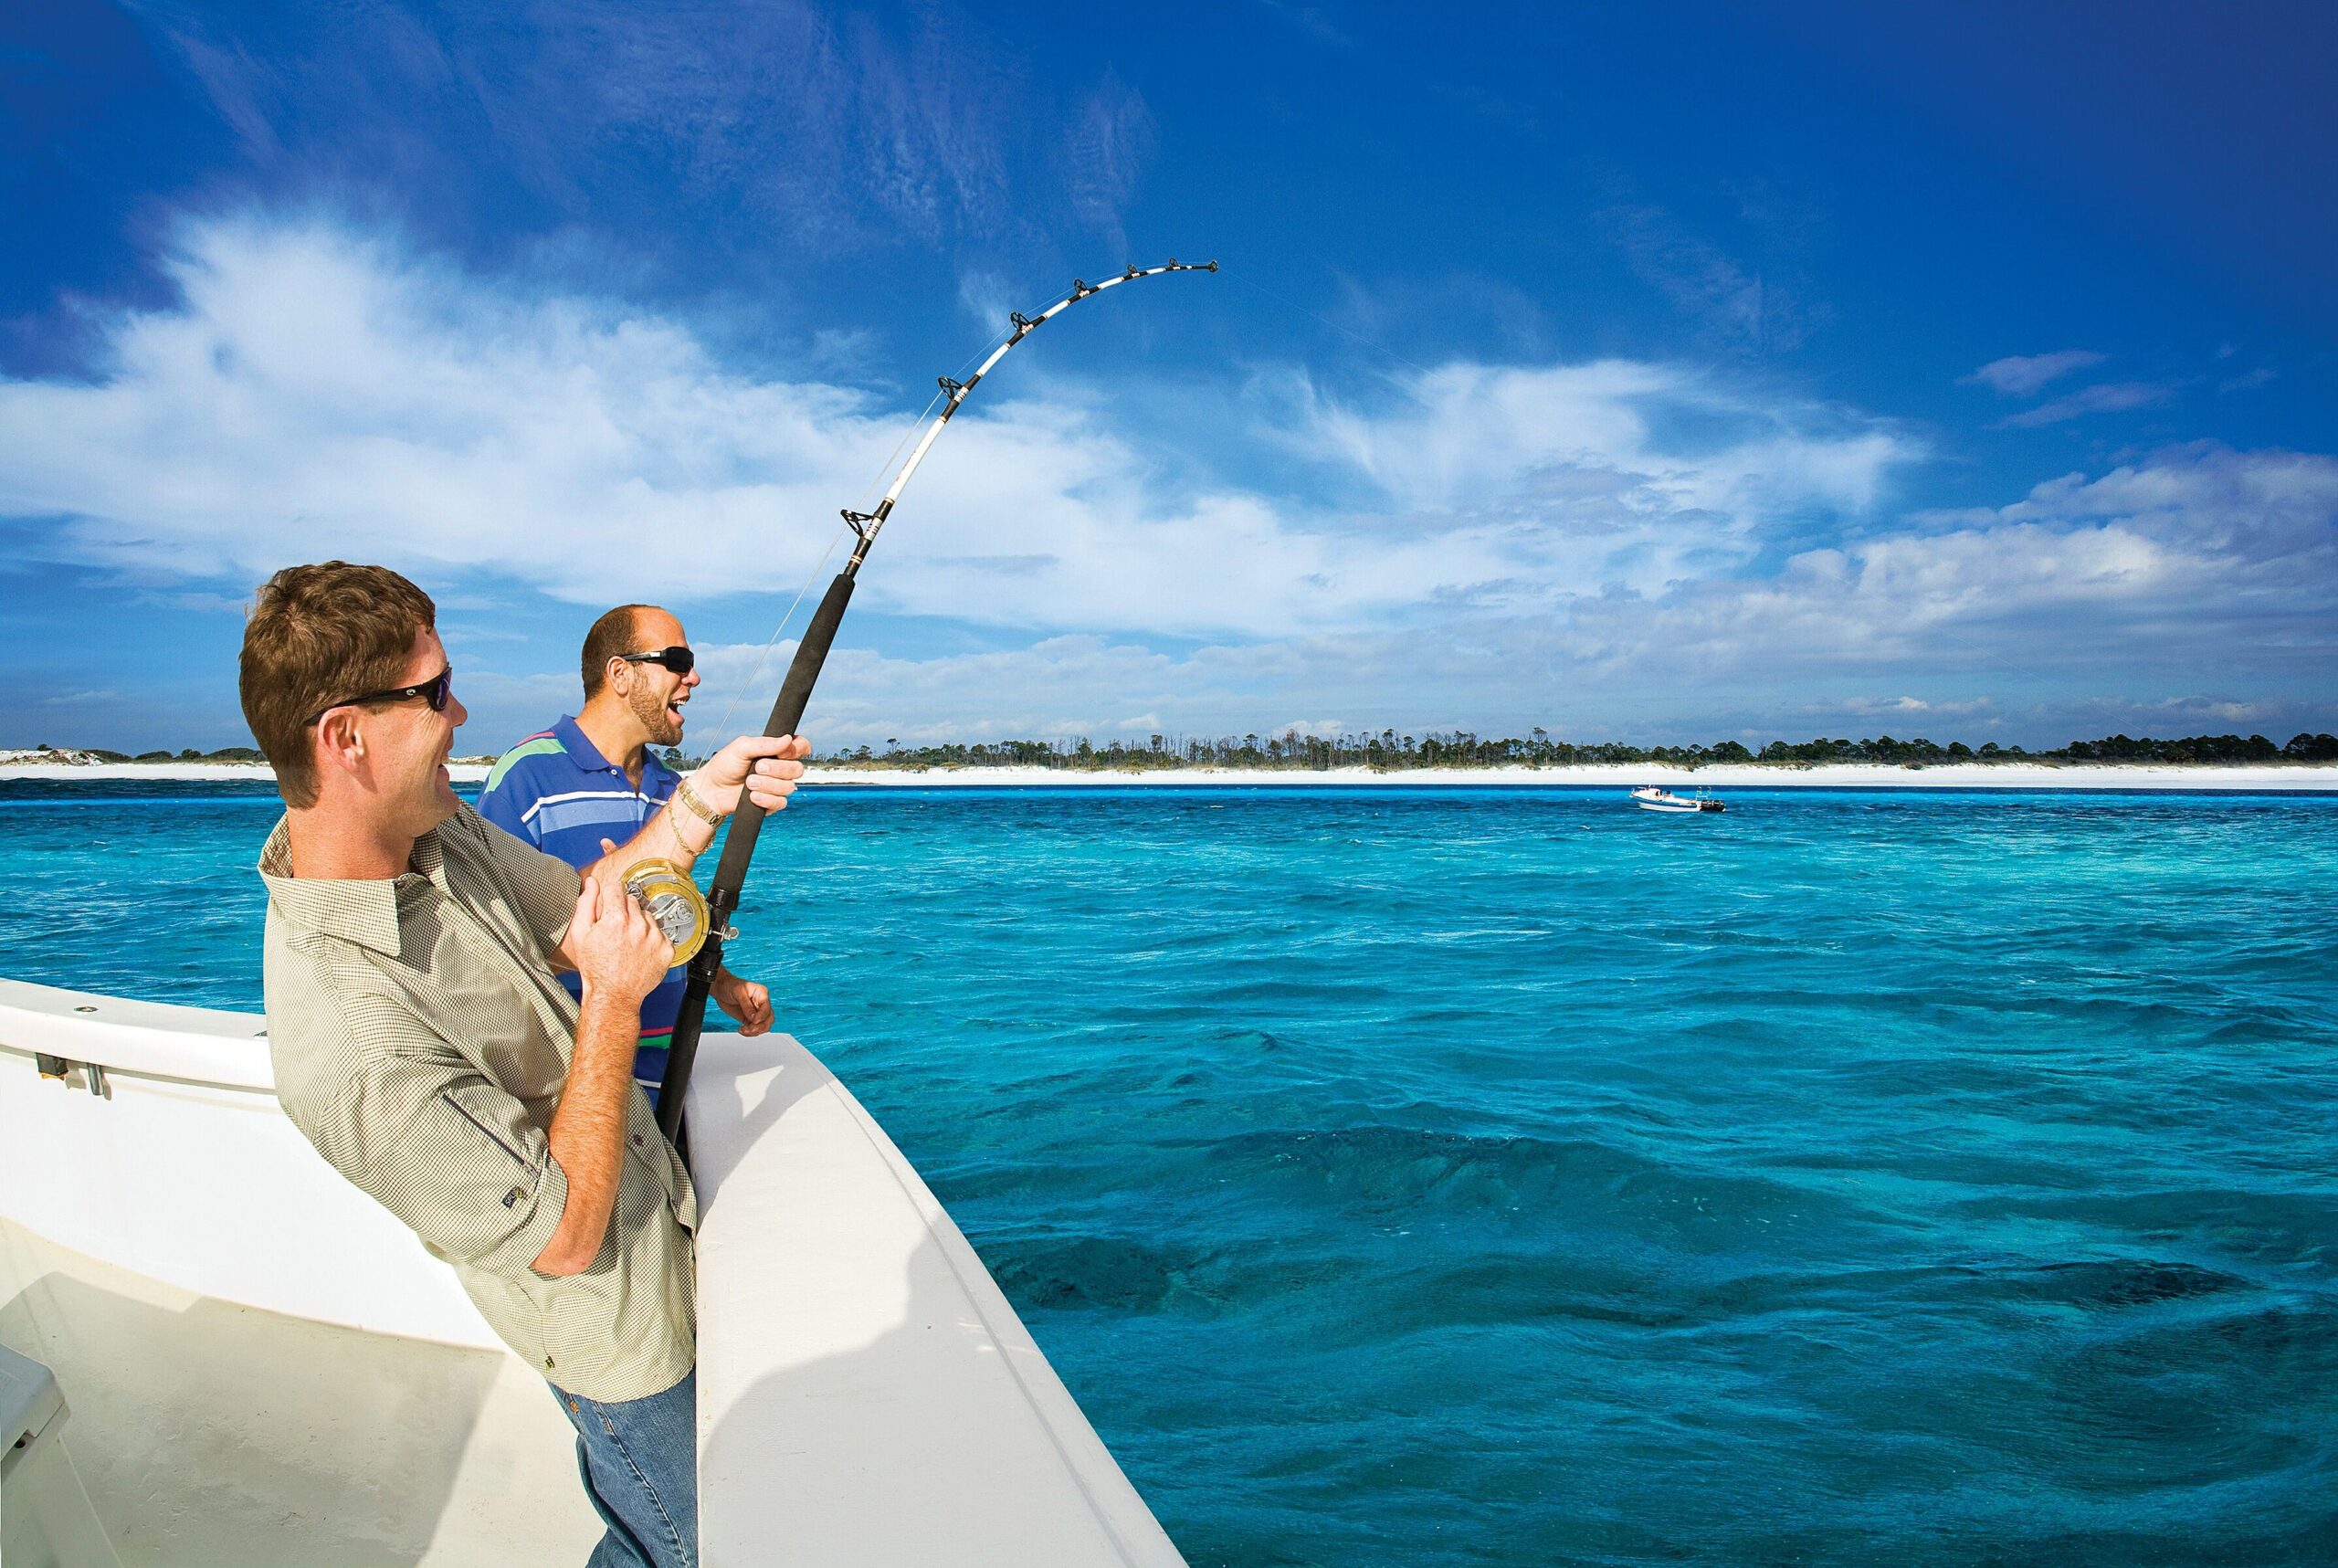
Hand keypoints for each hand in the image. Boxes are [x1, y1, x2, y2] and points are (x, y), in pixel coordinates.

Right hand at [566, 871, 673, 1004]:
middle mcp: (638, 926)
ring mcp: (654, 938)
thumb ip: (585, 904)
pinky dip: (652, 938)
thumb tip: (592, 883)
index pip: (616, 888)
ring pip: (648, 915)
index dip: (608, 898)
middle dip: (623, 911)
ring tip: (628, 942)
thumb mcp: (580, 934)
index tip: (607, 908)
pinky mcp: (666, 949)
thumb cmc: (595, 968)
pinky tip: (640, 950)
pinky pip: (661, 932)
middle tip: (615, 930)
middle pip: (632, 901)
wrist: (613, 995)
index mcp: (616, 919)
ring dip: (639, 924)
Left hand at [696, 734, 811, 817]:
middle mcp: (781, 768)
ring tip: (749, 783)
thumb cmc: (725, 765)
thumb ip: (765, 743)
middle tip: (757, 768)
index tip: (781, 753)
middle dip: (776, 769)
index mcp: (777, 751)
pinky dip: (765, 799)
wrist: (712, 789)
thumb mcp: (741, 747)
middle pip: (797, 769)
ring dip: (767, 785)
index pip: (801, 746)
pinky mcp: (773, 802)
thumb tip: (788, 739)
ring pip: (789, 787)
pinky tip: (752, 796)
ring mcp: (778, 786)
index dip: (797, 750)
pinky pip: (781, 802)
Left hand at [713, 970, 772, 1036]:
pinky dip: (749, 1032)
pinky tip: (741, 1030)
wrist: (720, 989)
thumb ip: (746, 1006)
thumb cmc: (730, 985)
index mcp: (762, 993)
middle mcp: (761, 1004)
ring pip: (763, 1026)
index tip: (754, 1021)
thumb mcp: (738, 992)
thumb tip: (753, 1018)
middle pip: (769, 1019)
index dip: (762, 1016)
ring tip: (743, 1030)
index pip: (767, 1008)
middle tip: (749, 1029)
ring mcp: (756, 1012)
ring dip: (754, 1031)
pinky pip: (754, 1029)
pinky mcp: (749, 1019)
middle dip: (760, 1026)